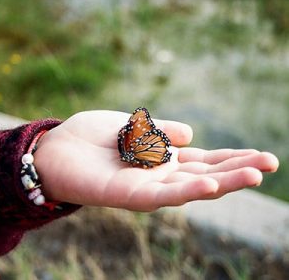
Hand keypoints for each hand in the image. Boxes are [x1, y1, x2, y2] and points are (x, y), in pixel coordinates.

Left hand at [35, 110, 278, 211]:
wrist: (56, 149)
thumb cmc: (92, 137)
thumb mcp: (132, 125)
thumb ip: (161, 131)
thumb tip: (193, 135)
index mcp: (161, 158)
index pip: (203, 159)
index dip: (230, 157)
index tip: (259, 154)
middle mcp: (159, 175)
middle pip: (204, 174)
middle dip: (237, 169)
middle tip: (270, 163)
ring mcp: (147, 188)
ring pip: (190, 187)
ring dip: (222, 182)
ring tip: (255, 174)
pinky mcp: (129, 196)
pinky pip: (162, 195)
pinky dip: (186, 191)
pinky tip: (210, 186)